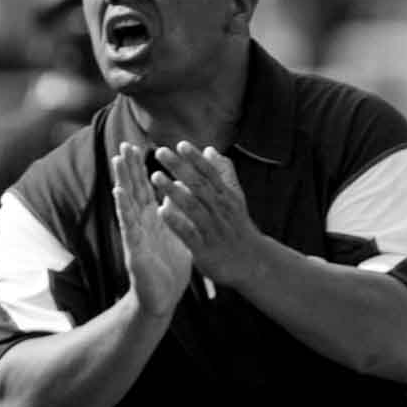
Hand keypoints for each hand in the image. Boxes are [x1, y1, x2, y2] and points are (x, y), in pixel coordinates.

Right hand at [111, 142, 190, 315]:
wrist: (165, 296)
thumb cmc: (168, 265)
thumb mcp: (175, 233)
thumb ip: (172, 212)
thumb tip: (174, 191)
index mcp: (152, 219)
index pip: (144, 189)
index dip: (140, 168)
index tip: (137, 145)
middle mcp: (140, 223)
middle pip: (133, 190)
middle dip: (128, 168)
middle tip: (123, 145)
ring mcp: (135, 235)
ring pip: (127, 203)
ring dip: (122, 180)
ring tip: (117, 161)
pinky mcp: (134, 249)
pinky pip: (128, 226)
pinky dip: (123, 208)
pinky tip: (119, 193)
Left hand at [150, 143, 265, 289]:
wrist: (251, 262)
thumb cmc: (238, 227)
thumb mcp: (235, 198)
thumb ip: (224, 174)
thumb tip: (210, 150)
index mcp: (227, 196)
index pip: (211, 173)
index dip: (196, 159)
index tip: (180, 144)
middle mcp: (221, 209)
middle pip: (199, 185)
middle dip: (179, 168)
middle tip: (160, 152)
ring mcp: (213, 228)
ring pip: (193, 206)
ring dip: (173, 190)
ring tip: (154, 176)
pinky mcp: (205, 248)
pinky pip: (189, 233)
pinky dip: (176, 221)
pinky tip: (161, 211)